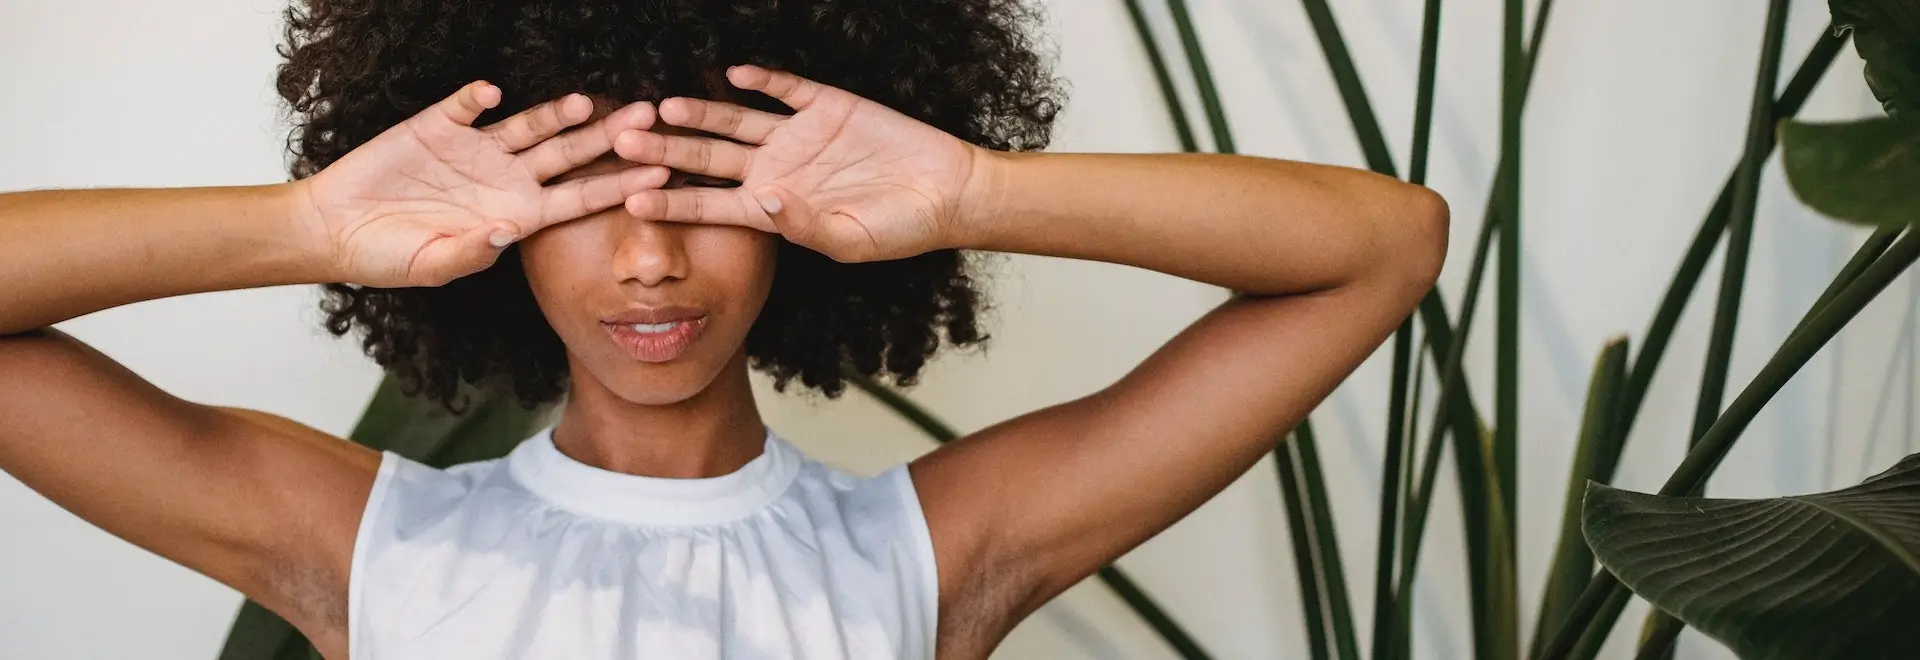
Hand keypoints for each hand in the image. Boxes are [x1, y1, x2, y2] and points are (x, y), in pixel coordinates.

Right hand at [293, 82, 668, 286]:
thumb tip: (503, 231)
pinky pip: (463, 106)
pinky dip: (477, 98)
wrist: (336, 230)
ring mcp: (474, 149)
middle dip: (607, 137)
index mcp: (515, 215)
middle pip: (567, 154)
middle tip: (648, 117)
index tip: (660, 175)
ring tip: (587, 102)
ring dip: (554, 113)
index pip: (579, 198)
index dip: (619, 186)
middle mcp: (504, 178)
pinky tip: (492, 93)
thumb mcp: (432, 266)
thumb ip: (470, 253)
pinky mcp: (436, 126)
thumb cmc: (389, 257)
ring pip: (527, 125)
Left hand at [612, 65, 987, 262]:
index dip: (672, 200)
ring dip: (702, 112)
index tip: (631, 197)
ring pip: (737, 121)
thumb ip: (805, 226)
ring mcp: (798, 136)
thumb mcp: (851, 241)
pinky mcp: (826, 106)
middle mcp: (776, 168)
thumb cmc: (900, 230)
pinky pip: (787, 89)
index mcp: (774, 209)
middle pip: (710, 156)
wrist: (946, 194)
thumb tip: (764, 200)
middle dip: (668, 149)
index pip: (710, 203)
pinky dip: (763, 81)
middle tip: (624, 140)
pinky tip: (733, 75)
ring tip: (665, 107)